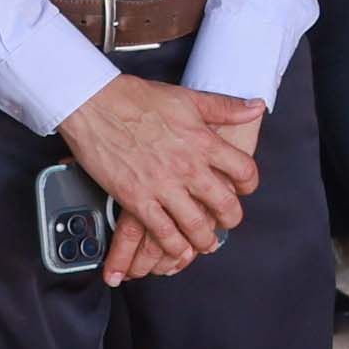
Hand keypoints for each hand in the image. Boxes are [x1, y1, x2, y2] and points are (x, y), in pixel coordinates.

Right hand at [58, 71, 267, 270]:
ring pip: (195, 225)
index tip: (244, 188)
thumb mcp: (187, 97)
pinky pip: (161, 231)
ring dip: (205, 239)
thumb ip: (225, 108)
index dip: (249, 183)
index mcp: (203, 142)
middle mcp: (187, 167)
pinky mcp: (135, 199)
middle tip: (228, 221)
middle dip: (231, 218)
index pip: (244, 171)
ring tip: (207, 242)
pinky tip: (178, 250)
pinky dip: (173, 246)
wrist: (92, 104)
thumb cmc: (137, 98)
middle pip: (225, 204)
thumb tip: (256, 107)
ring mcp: (161, 186)